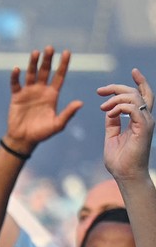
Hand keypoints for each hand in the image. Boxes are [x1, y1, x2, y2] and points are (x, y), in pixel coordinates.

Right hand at [3, 46, 81, 151]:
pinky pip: (16, 84)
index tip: (67, 52)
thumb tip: (80, 102)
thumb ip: (68, 113)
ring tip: (35, 52)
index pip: (59, 76)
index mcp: (52, 95)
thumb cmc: (42, 133)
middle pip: (45, 71)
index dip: (63, 64)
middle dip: (47, 60)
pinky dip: (15, 76)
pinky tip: (17, 69)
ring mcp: (28, 92)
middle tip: (50, 48)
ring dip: (33, 63)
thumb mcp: (57, 124)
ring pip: (31, 74)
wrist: (24, 139)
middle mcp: (41, 90)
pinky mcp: (16, 97)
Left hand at [98, 67, 153, 181]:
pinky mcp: (144, 128)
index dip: (138, 82)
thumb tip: (109, 110)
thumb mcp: (112, 135)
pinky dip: (120, 107)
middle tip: (100, 90)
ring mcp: (146, 123)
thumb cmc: (119, 160)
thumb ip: (112, 122)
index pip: (142, 96)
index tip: (132, 71)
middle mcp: (145, 119)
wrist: (125, 175)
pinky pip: (134, 108)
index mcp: (139, 120)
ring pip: (135, 98)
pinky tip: (109, 113)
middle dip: (118, 87)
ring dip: (115, 98)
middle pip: (138, 93)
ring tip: (103, 108)